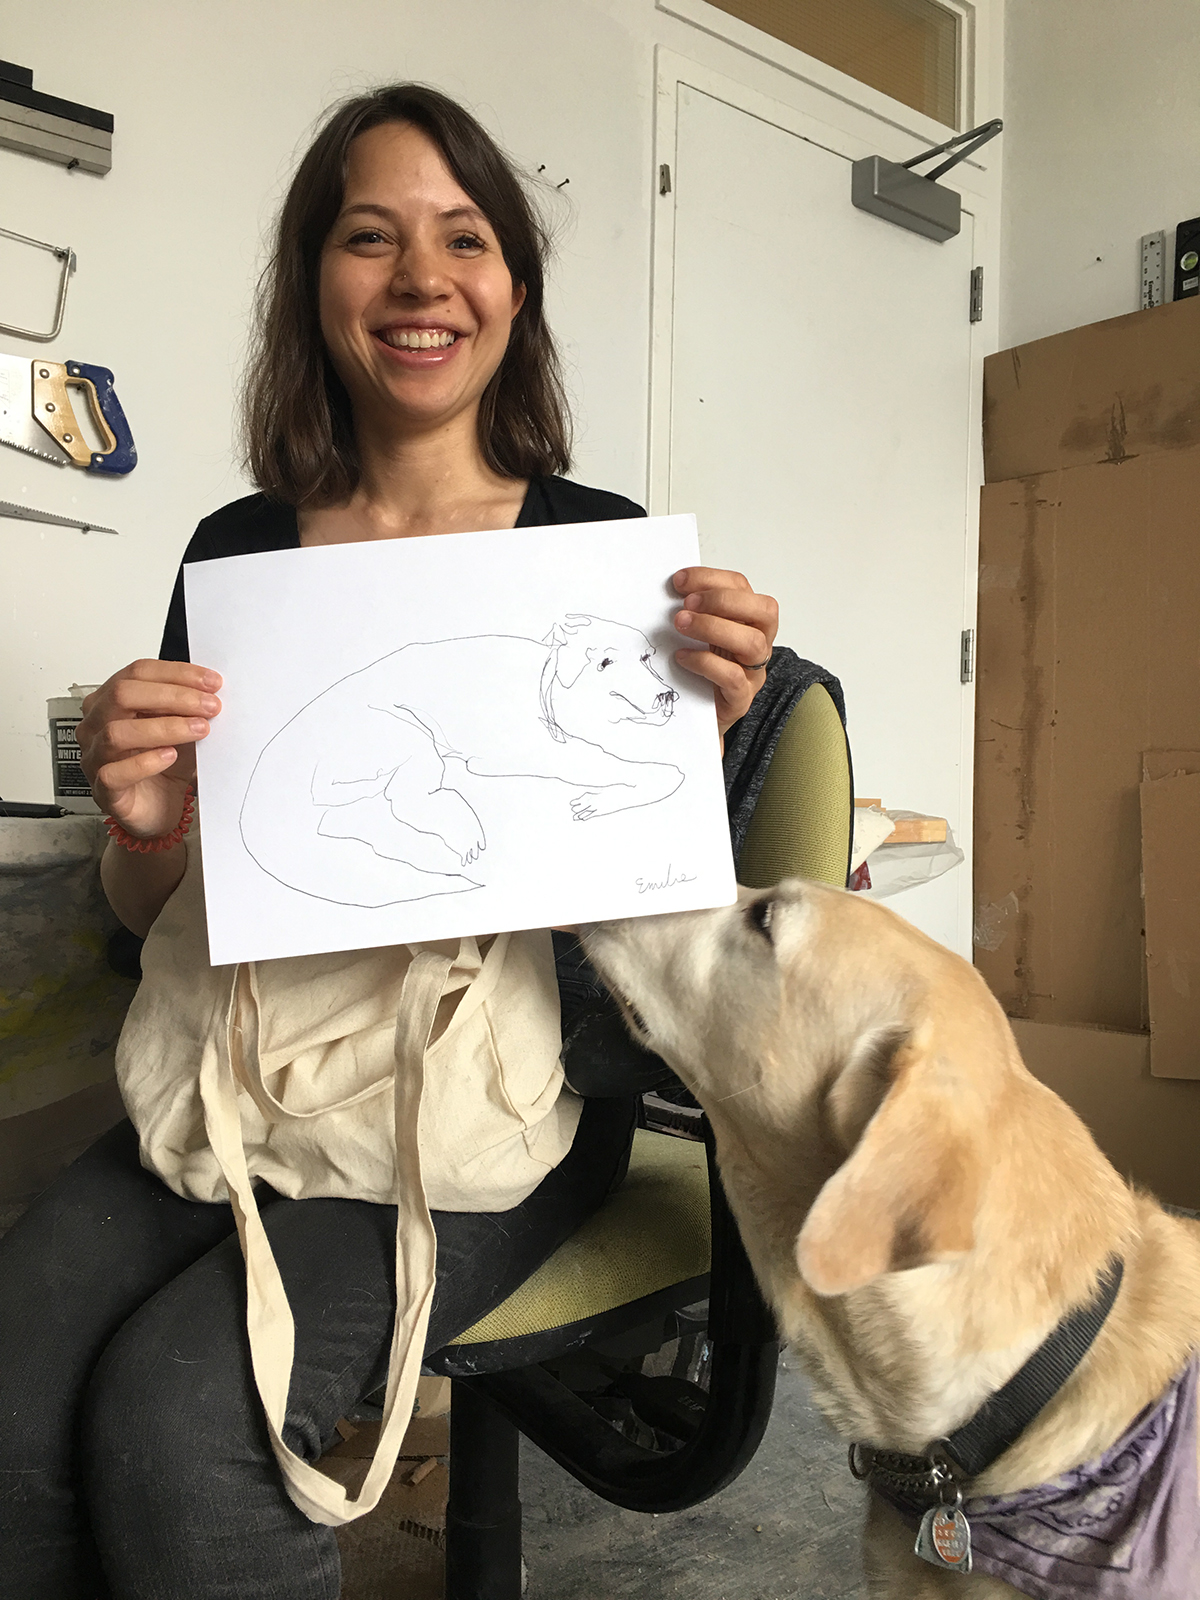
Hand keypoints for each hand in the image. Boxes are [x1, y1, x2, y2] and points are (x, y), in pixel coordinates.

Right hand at [76, 660, 222, 837]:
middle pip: (122, 695)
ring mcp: (95, 756)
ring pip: (117, 733)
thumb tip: (211, 689)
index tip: (212, 682)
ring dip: (165, 727)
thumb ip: (189, 707)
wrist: (161, 809)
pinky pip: (115, 773)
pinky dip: (145, 762)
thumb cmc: (166, 766)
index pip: (138, 672)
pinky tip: (170, 756)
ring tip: (199, 730)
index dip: (177, 673)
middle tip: (210, 706)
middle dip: (173, 696)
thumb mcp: (182, 728)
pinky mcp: (104, 789)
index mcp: (112, 700)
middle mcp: (97, 725)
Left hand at [672, 567, 778, 737]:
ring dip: (714, 627)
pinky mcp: (741, 699)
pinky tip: (683, 657)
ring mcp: (753, 673)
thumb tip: (669, 589)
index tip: (680, 581)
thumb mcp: (696, 635)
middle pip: (764, 611)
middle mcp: (758, 644)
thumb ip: (690, 612)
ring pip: (753, 643)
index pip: (742, 588)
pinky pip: (733, 678)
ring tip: (681, 624)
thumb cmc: (699, 672)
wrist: (697, 719)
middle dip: (722, 600)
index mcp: (747, 621)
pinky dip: (706, 662)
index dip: (712, 579)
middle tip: (686, 604)